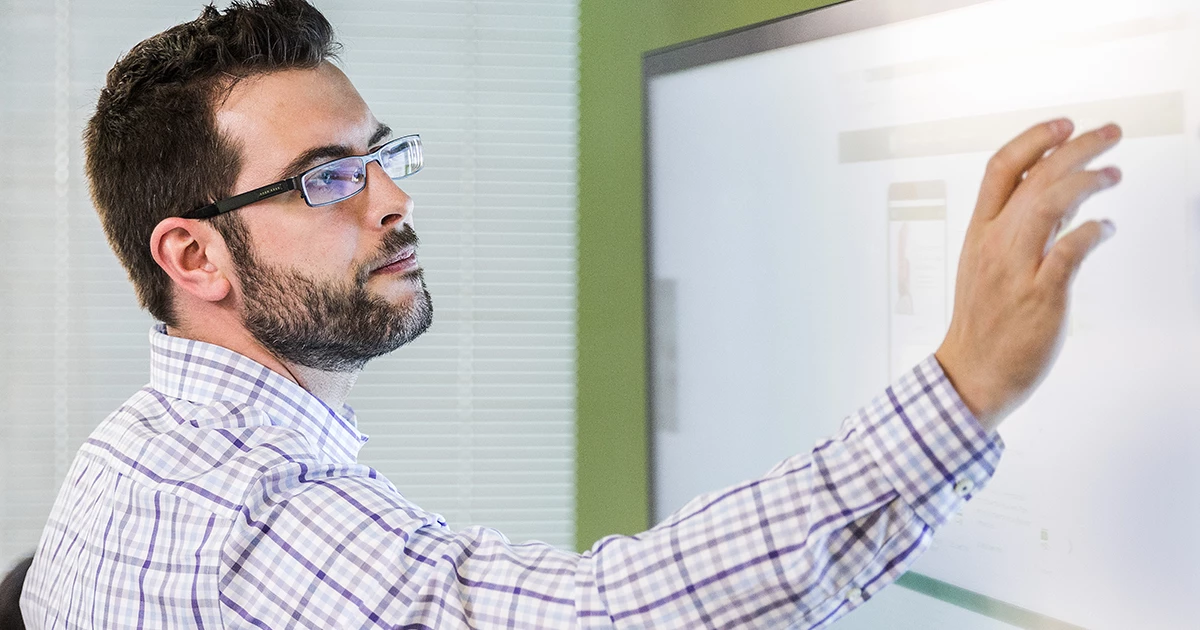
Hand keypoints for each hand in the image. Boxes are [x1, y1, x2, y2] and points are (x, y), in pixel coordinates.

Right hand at [935, 119, 1120, 432]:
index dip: (1034, 139)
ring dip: (1088, 180)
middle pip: (1035, 177)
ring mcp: (1017, 268)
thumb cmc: (983, 323)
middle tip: (1110, 132)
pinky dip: (1094, 231)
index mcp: (979, 232)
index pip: (1001, 169)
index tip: (1065, 123)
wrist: (972, 372)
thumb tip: (1064, 198)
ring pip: (1051, 203)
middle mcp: (995, 244)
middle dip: (1077, 146)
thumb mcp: (987, 266)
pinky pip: (1070, 250)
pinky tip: (1106, 227)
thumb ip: (1022, 229)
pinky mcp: (1040, 295)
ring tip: (1114, 173)